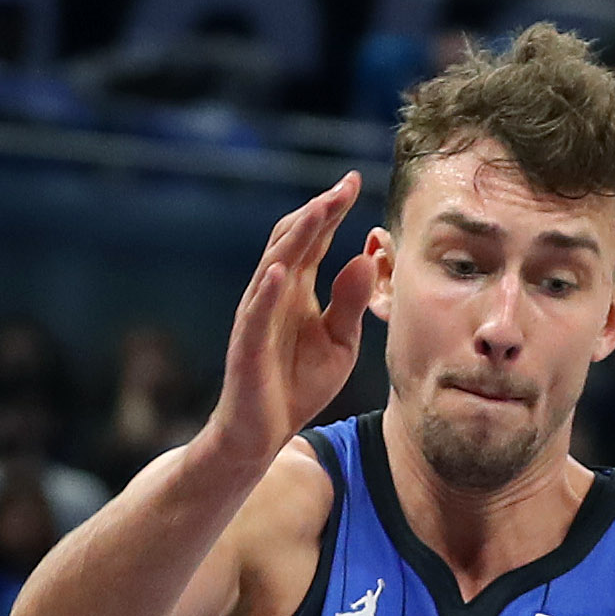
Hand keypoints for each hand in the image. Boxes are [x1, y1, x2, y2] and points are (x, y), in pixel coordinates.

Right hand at [209, 172, 377, 472]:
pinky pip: (255, 313)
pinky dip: (267, 291)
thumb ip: (352, 303)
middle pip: (294, 239)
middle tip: (345, 186)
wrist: (263, 433)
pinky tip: (281, 270)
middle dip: (319, 211)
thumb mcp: (340, 343)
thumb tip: (367, 257)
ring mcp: (258, 315)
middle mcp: (275, 292)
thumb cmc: (298, 386)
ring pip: (275, 265)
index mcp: (298, 288)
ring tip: (320, 210)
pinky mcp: (247, 345)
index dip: (333, 210)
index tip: (354, 181)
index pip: (315, 238)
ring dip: (297, 237)